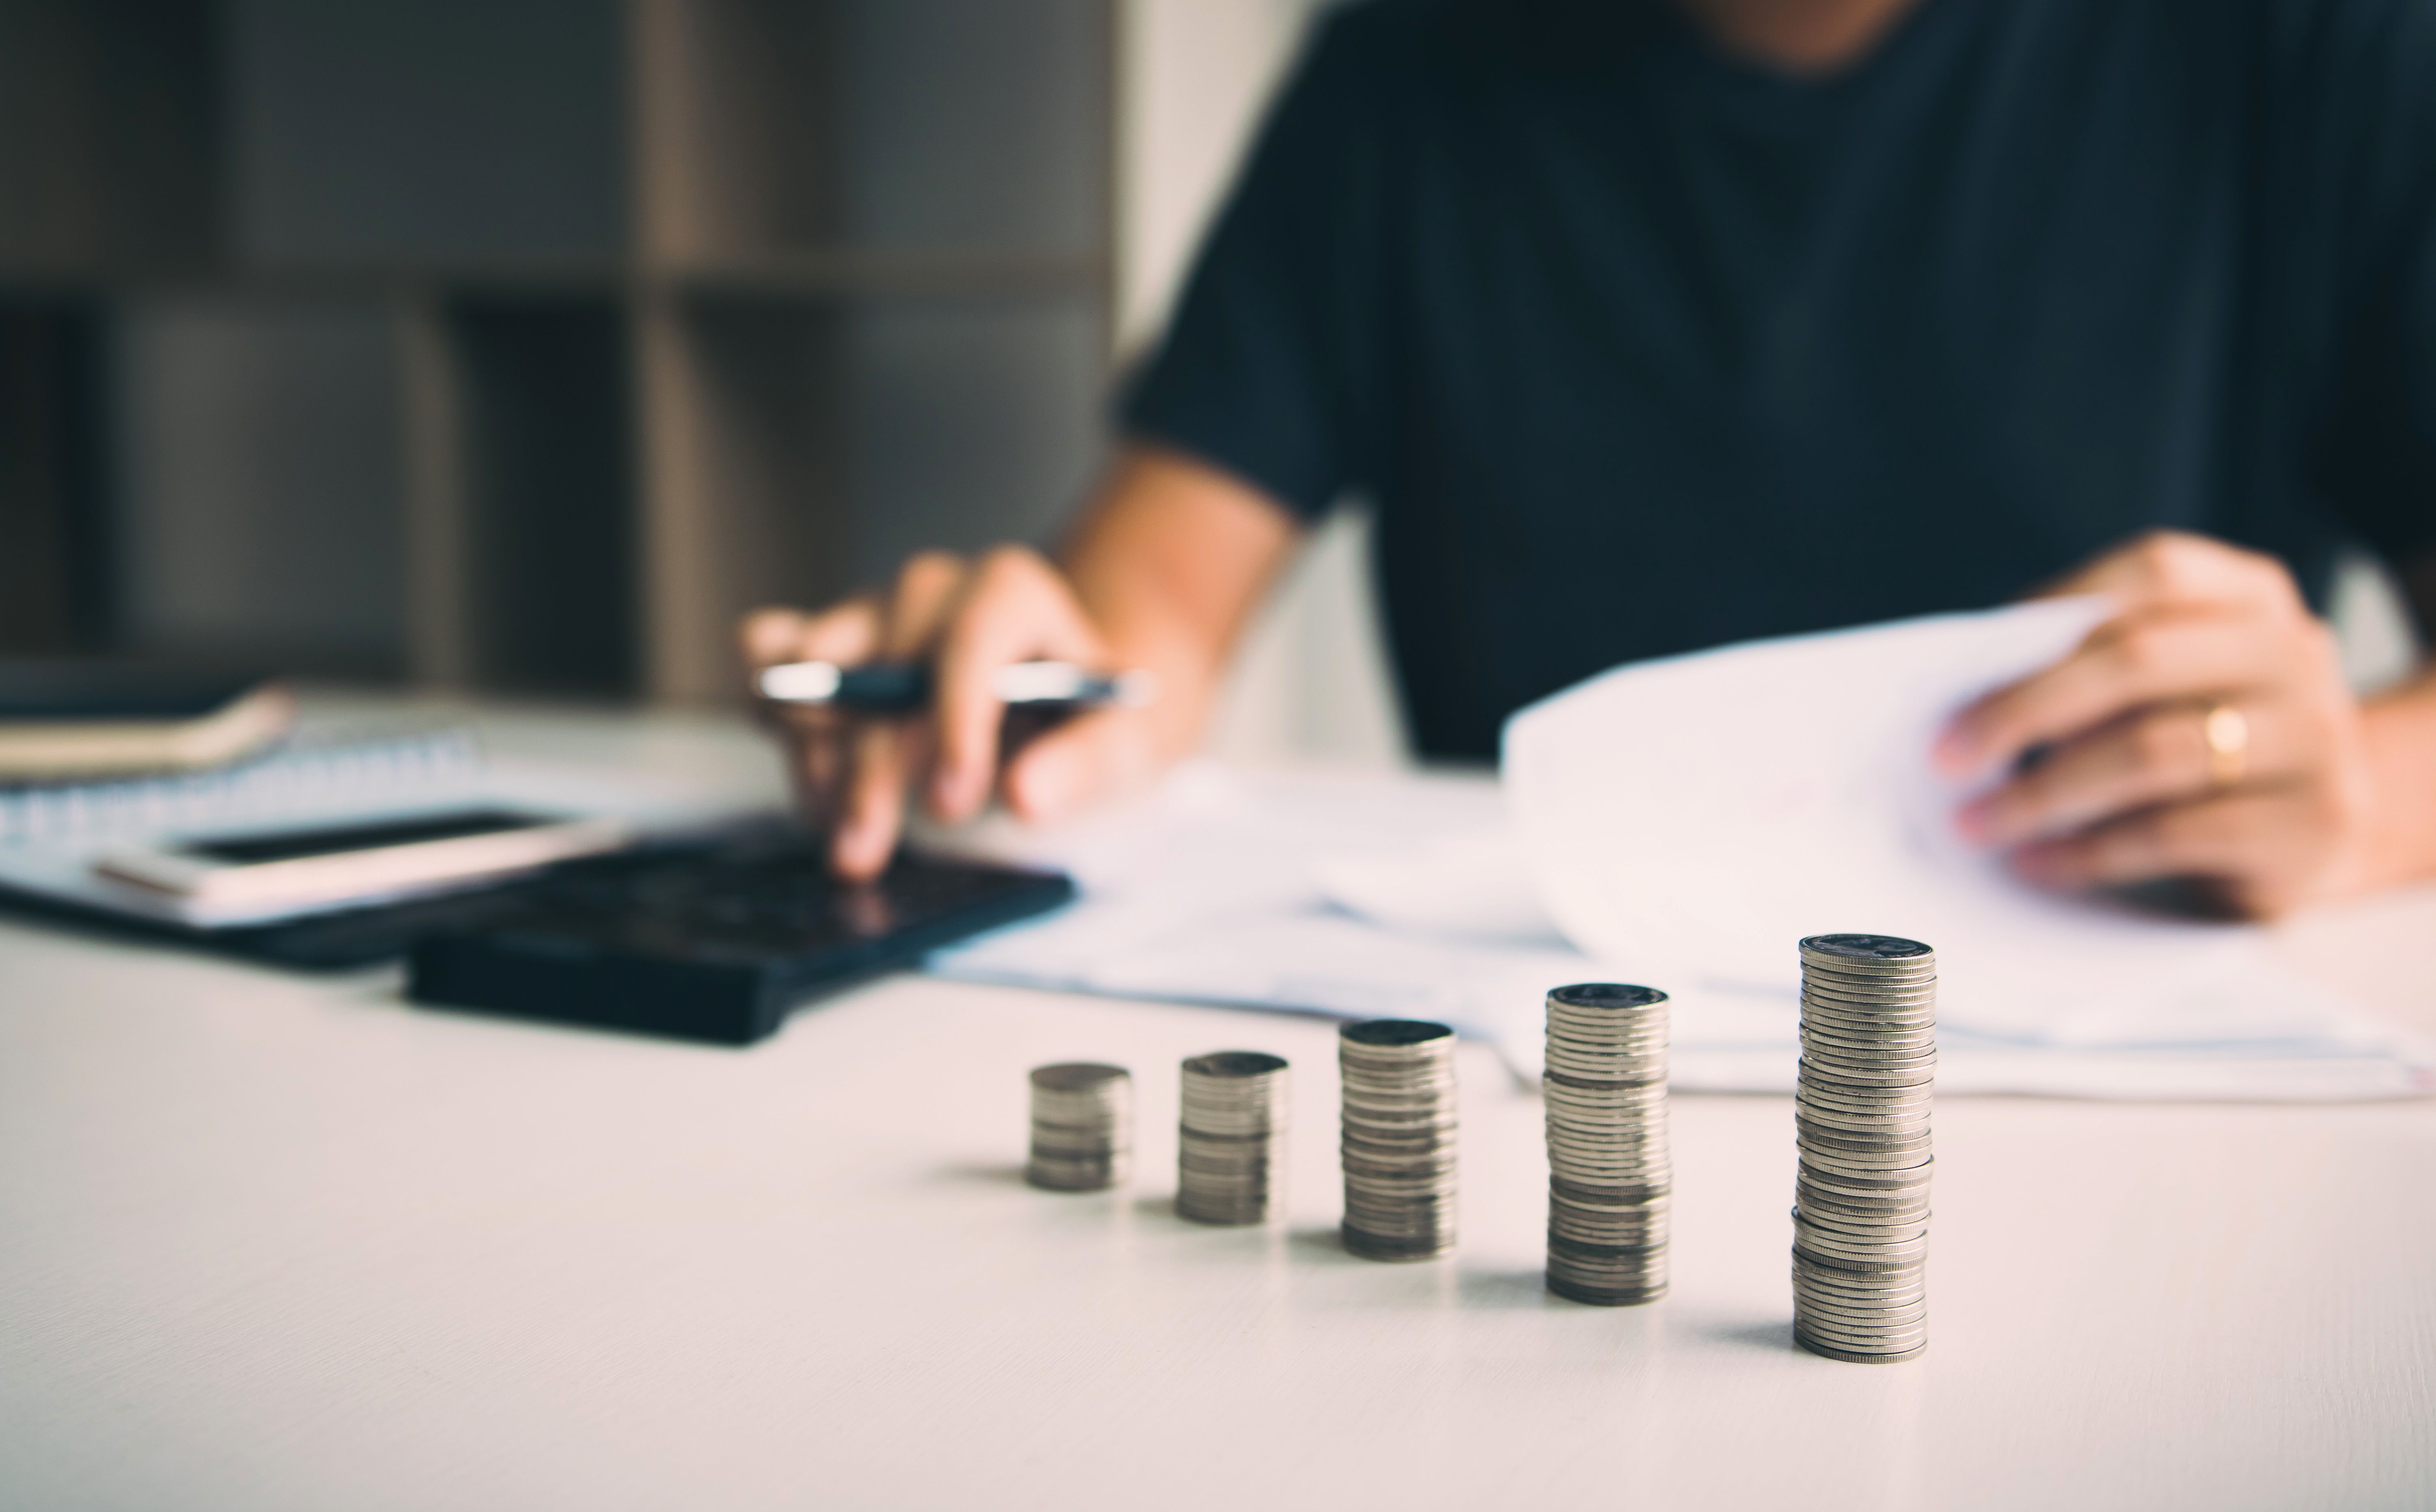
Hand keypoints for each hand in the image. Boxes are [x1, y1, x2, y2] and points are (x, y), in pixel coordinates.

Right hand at [740, 545, 1167, 879]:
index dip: (954, 724)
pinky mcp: (829, 640)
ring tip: (840, 836)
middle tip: (862, 855)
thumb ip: (1082, 765)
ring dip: (814, 759)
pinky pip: (769, 649)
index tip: (949, 805)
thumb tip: (1024, 795)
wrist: (1060, 691)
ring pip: (813, 669)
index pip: (972, 641)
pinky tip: (800, 771)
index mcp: (1011, 592)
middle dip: (868, 771)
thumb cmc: (1088, 715)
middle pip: (882, 669)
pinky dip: (771, 708)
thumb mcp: (1122, 741)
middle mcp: (933, 590)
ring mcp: (872, 610)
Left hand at [1934, 531, 2380, 917]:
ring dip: (2042, 793)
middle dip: (2024, 708)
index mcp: (2253, 598)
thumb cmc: (2205, 743)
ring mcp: (2315, 739)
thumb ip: (2093, 666)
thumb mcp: (2166, 687)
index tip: (1965, 666)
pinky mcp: (2311, 826)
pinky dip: (2087, 852)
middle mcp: (2293, 655)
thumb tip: (1964, 695)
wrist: (2315, 831)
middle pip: (2138, 659)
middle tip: (1946, 757)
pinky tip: (2037, 864)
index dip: (2056, 608)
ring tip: (1975, 823)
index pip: (2153, 573)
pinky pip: (2171, 834)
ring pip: (2151, 751)